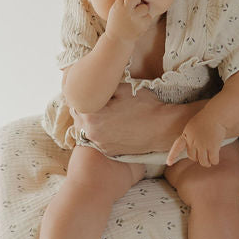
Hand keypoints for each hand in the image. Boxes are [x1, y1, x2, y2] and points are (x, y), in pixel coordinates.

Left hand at [77, 89, 202, 156]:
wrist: (162, 128)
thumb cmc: (145, 105)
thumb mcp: (122, 88)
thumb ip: (102, 88)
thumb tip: (91, 86)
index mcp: (92, 116)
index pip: (76, 103)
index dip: (82, 95)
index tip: (89, 91)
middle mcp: (92, 133)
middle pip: (78, 118)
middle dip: (85, 109)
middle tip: (96, 101)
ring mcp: (100, 144)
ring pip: (86, 130)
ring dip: (91, 122)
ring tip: (105, 112)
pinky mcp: (109, 151)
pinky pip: (98, 140)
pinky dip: (100, 132)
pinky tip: (112, 125)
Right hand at [104, 0, 154, 44]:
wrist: (117, 39)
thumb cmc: (118, 21)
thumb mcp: (116, 8)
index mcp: (119, 5)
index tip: (131, 5)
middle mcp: (126, 11)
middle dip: (138, 4)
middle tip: (134, 11)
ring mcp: (135, 18)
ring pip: (145, 8)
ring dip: (143, 12)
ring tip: (136, 18)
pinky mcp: (142, 26)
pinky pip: (149, 17)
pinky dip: (145, 20)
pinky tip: (138, 25)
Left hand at [166, 112, 226, 166]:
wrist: (216, 114)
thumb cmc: (207, 118)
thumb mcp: (193, 126)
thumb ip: (191, 137)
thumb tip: (195, 150)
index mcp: (187, 134)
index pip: (177, 146)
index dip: (173, 155)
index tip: (169, 163)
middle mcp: (193, 141)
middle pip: (192, 157)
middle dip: (198, 159)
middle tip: (203, 157)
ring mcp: (202, 145)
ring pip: (203, 161)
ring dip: (207, 163)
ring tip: (210, 162)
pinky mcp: (212, 147)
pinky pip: (213, 160)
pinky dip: (214, 161)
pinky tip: (215, 159)